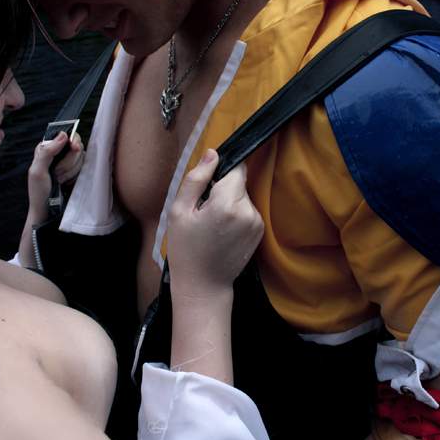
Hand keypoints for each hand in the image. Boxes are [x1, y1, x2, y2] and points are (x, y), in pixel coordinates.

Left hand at [27, 132, 84, 220]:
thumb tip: (63, 135)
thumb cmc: (38, 192)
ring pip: (81, 157)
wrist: (47, 210)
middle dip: (69, 162)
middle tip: (58, 173)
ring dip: (71, 171)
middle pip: (76, 146)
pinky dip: (76, 176)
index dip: (72, 140)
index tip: (74, 148)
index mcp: (46, 148)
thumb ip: (48, 152)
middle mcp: (58, 152)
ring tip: (60, 180)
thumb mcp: (37, 171)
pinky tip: (67, 182)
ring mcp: (68, 161)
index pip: (65, 135)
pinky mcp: (76, 171)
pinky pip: (84, 167)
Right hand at [167, 149, 263, 300]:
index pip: (236, 169)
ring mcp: (256, 223)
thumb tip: (212, 153)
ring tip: (212, 225)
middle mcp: (248, 211)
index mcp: (227, 204)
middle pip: (239, 183)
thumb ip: (196, 179)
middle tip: (203, 211)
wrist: (203, 286)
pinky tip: (222, 232)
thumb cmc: (186, 250)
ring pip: (243, 197)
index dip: (219, 173)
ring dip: (229, 203)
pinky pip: (247, 210)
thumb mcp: (179, 212)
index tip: (206, 187)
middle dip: (222, 190)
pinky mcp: (259, 232)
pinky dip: (236, 215)